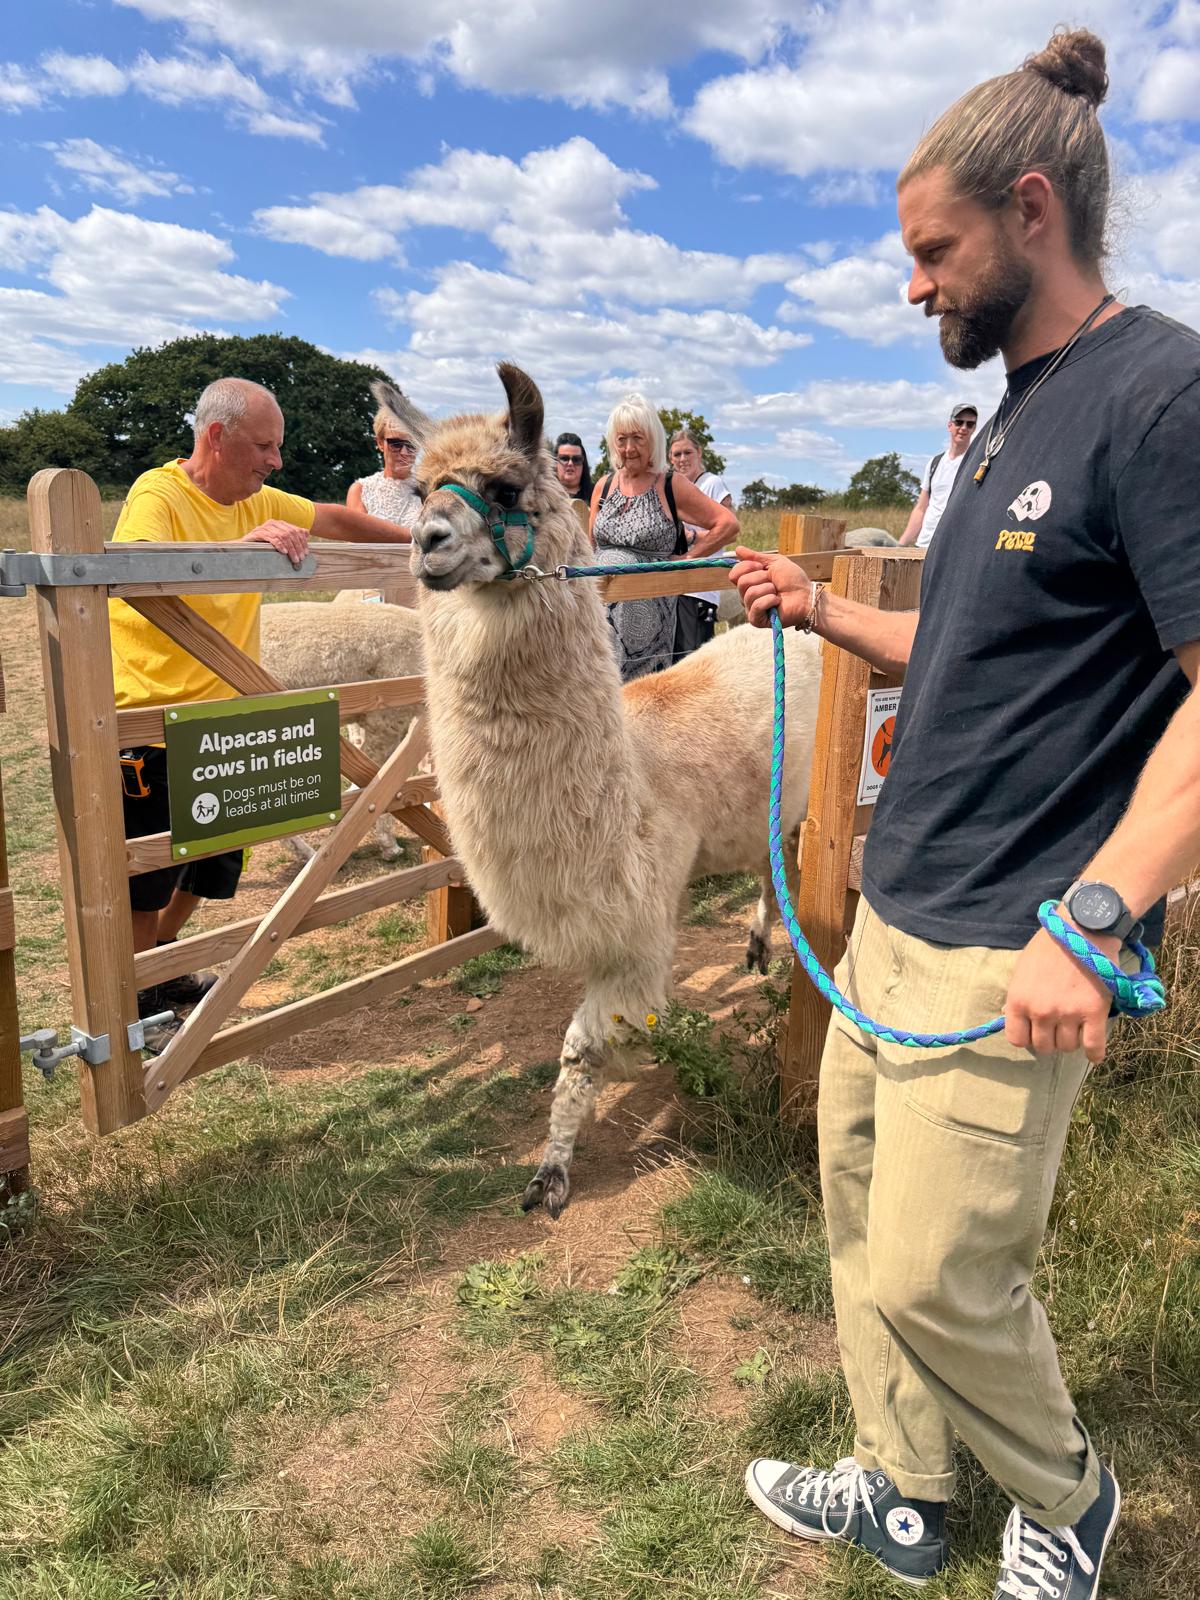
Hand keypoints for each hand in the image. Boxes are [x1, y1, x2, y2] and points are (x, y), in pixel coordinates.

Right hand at [242, 520, 309, 566]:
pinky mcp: (257, 534)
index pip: (295, 530)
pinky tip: (283, 552)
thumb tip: (306, 533)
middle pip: (290, 533)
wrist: (243, 548)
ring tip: (294, 559)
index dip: (302, 542)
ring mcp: (264, 528)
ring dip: (290, 548)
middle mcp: (272, 524)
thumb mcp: (280, 542)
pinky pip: (271, 538)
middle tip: (300, 558)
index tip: (306, 553)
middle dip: (297, 547)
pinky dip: (279, 545)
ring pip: (282, 536)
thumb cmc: (263, 546)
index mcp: (279, 524)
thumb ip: (292, 537)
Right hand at [729, 546, 813, 628]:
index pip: (734, 574)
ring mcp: (751, 608)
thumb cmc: (793, 580)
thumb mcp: (775, 562)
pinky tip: (778, 601)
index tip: (761, 566)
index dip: (746, 567)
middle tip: (773, 582)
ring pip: (749, 594)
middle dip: (761, 578)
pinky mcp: (757, 620)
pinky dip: (769, 600)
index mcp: (750, 582)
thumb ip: (755, 557)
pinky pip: (756, 606)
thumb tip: (738, 549)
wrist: (806, 596)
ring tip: (777, 592)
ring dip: (768, 589)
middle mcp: (747, 595)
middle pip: (741, 583)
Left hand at [1004, 914, 1119, 1062]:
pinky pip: (1093, 1046)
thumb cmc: (1049, 945)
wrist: (1082, 929)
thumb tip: (1012, 1015)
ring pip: (1067, 1047)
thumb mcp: (1022, 968)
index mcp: (1019, 1000)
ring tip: (1075, 1029)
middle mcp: (1041, 1011)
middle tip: (1058, 1029)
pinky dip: (1094, 1054)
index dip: (1027, 1037)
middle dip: (1050, 1040)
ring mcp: (1067, 1014)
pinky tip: (1093, 1054)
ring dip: (1071, 1041)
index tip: (1036, 1032)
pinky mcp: (1094, 1013)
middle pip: (1044, 1046)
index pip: (1017, 1039)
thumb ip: (1018, 996)